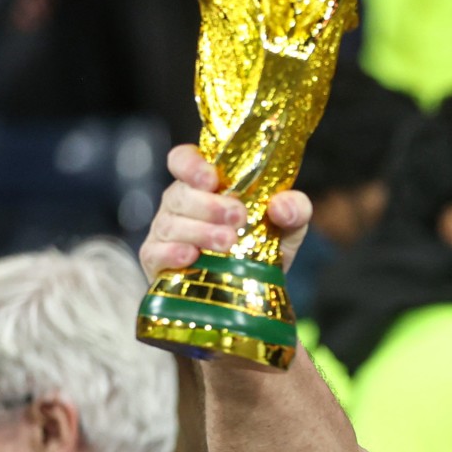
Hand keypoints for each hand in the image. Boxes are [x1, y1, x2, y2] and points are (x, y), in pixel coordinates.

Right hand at [139, 145, 311, 281]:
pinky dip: (172, 254)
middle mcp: (181, 204)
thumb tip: (282, 206)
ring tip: (229, 242)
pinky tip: (191, 257)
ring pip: (171, 224)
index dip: (191, 165)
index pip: (184, 160)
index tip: (212, 179)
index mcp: (206, 185)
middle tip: (238, 217)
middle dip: (209, 205)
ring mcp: (166, 232)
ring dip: (200, 231)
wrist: (254, 291)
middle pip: (180, 194)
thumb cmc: (265, 247)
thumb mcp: (289, 227)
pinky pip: (156, 253)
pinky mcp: (158, 262)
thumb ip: (295, 209)